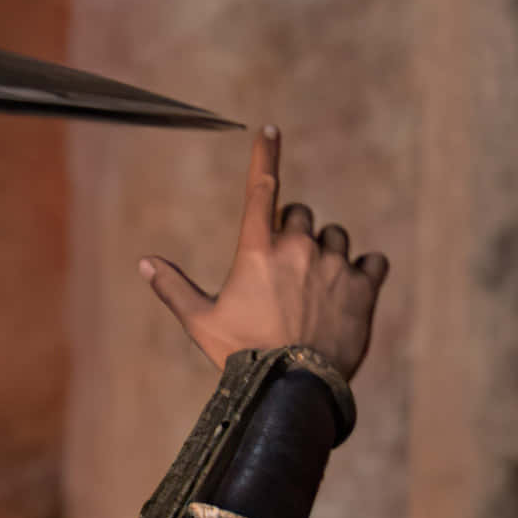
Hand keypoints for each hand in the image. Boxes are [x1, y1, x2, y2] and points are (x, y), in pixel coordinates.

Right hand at [141, 127, 387, 379]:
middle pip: (301, 215)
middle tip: (285, 273)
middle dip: (292, 233)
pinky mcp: (363, 286)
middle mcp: (298, 248)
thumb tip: (145, 262)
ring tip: (314, 292)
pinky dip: (363, 271)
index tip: (271, 129)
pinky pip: (372, 261)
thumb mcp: (202, 323)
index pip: (261, 187)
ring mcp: (333, 265)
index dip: (266, 154)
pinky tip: (349, 293)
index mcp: (257, 251)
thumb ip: (174, 288)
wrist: (293, 388)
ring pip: (335, 237)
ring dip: (325, 253)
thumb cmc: (242, 355)